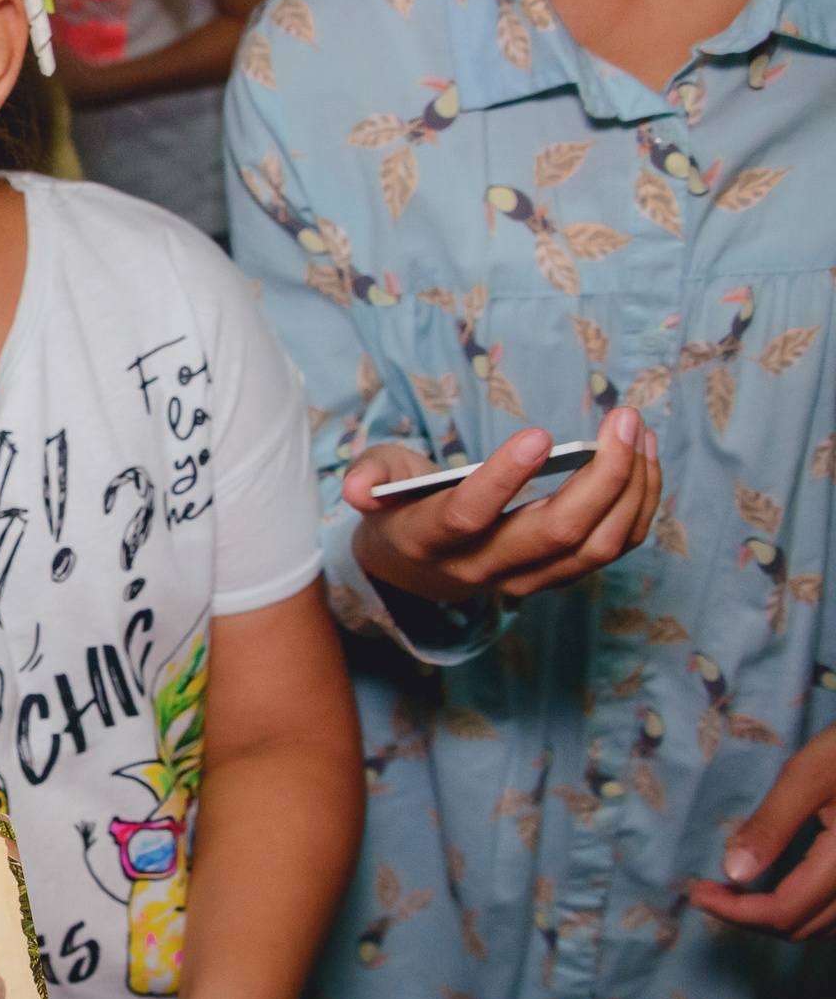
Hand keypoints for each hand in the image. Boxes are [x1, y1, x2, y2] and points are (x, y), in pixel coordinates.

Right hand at [343, 407, 659, 602]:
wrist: (413, 571)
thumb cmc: (398, 508)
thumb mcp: (372, 482)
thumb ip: (367, 476)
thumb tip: (357, 489)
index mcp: (429, 540)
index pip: (468, 517)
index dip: (504, 479)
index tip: (540, 434)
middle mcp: (481, 568)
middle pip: (556, 533)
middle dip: (602, 476)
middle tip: (623, 419)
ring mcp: (524, 579)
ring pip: (597, 546)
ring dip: (631, 489)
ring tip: (638, 432)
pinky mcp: (556, 576)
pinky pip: (614, 548)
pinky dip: (638, 504)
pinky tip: (642, 458)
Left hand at [690, 722, 835, 939]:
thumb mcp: (808, 776)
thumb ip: (771, 826)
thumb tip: (733, 872)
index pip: (785, 912)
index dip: (734, 911)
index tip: (697, 892)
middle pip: (802, 926)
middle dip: (748, 916)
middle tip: (707, 891)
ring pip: (823, 924)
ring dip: (775, 916)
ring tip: (735, 892)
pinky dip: (804, 908)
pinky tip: (778, 885)